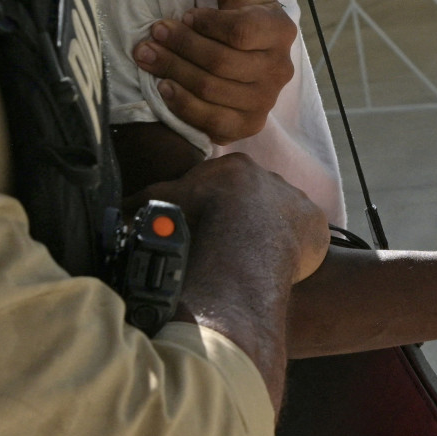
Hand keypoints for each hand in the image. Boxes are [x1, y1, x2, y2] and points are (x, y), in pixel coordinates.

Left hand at [133, 0, 296, 144]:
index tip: (184, 16)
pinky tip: (164, 87)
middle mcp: (279, 69)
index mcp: (280, 31)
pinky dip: (184, 106)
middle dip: (180, 46)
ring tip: (147, 55)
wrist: (248, 54)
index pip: (241, 32)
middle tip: (154, 34)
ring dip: (173, 72)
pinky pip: (213, 122)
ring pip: (211, 90)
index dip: (207, 25)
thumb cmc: (239, 15)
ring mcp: (265, 101)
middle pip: (221, 62)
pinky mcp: (248, 125)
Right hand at [144, 153, 329, 404]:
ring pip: (283, 217)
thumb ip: (146, 202)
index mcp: (237, 168)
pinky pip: (307, 236)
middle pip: (258, 200)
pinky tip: (283, 267)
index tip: (211, 229)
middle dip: (247, 221)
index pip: (228, 186)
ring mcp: (296, 200)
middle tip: (234, 248)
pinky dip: (298, 250)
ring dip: (273, 235)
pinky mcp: (316, 223)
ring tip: (256, 261)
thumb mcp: (164, 203)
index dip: (218, 209)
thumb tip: (120, 209)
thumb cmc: (199, 216)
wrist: (242, 235)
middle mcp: (271, 178)